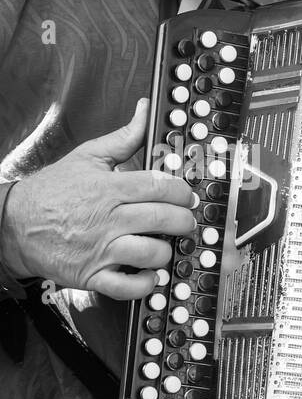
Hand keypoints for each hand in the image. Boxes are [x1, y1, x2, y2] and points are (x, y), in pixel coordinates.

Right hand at [0, 98, 194, 299]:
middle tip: (184, 221)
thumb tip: (145, 112)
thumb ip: (123, 138)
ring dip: (166, 250)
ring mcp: (101, 250)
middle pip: (164, 219)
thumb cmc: (52, 192)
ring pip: (153, 252)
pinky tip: (148, 272)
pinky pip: (130, 286)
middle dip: (184, 221)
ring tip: (163, 244)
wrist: (13, 223)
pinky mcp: (93, 275)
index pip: (161, 187)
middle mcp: (108, 219)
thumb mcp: (86, 157)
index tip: (186, 196)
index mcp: (108, 188)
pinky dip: (146, 283)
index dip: (183, 192)